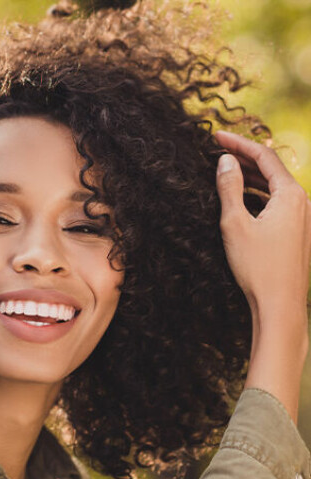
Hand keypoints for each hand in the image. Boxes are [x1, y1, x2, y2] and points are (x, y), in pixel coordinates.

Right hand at [215, 130, 310, 420]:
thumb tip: (225, 161)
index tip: (216, 136)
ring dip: (251, 176)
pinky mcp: (298, 232)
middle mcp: (302, 202)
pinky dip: (259, 193)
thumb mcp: (235, 224)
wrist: (281, 303)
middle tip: (218, 149)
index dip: (239, 143)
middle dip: (245, 157)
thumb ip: (229, 188)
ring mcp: (302, 217)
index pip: (264, 157)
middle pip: (272, 169)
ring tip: (227, 170)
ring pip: (275, 186)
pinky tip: (243, 198)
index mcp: (290, 195)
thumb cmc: (257, 266)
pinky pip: (278, 202)